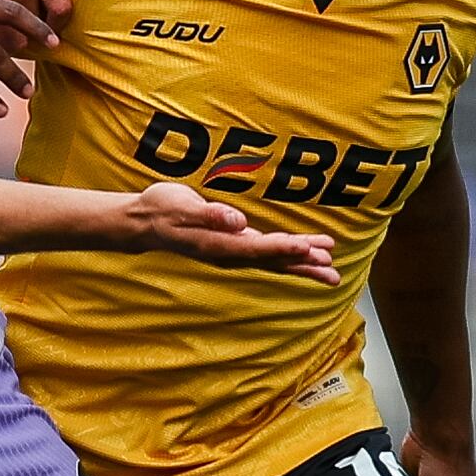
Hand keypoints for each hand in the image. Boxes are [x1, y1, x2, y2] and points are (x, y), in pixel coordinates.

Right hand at [124, 181, 339, 284]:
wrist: (143, 223)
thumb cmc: (160, 209)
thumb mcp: (180, 205)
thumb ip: (209, 214)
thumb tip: (238, 222)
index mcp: (217, 244)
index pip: (258, 248)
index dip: (285, 249)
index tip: (309, 249)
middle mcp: (228, 254)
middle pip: (272, 261)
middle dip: (303, 264)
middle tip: (332, 269)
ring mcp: (230, 252)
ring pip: (272, 261)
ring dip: (301, 264)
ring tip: (329, 267)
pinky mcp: (232, 247)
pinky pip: (266, 255)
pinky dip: (287, 256)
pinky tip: (302, 257)